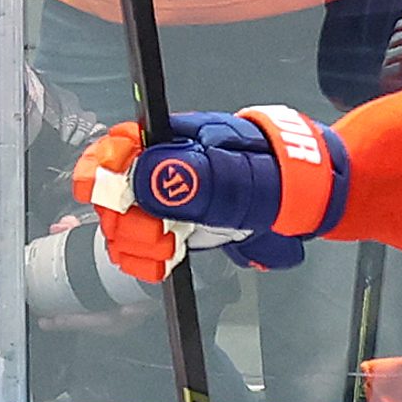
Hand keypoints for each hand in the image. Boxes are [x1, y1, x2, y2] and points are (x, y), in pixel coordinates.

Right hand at [72, 107, 344, 280]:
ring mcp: (165, 200)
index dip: (102, 164)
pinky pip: (138, 245)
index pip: (120, 144)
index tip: (98, 186)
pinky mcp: (172, 227)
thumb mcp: (245, 174)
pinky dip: (143, 259)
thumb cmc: (276, 175)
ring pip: (120, 221)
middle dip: (124, 215)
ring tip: (168, 247)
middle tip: (157, 233)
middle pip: (112, 189)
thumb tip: (149, 174)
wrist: (303, 195)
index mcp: (175, 140)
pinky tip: (162, 262)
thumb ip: (200, 176)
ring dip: (134, 240)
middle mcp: (162, 168)